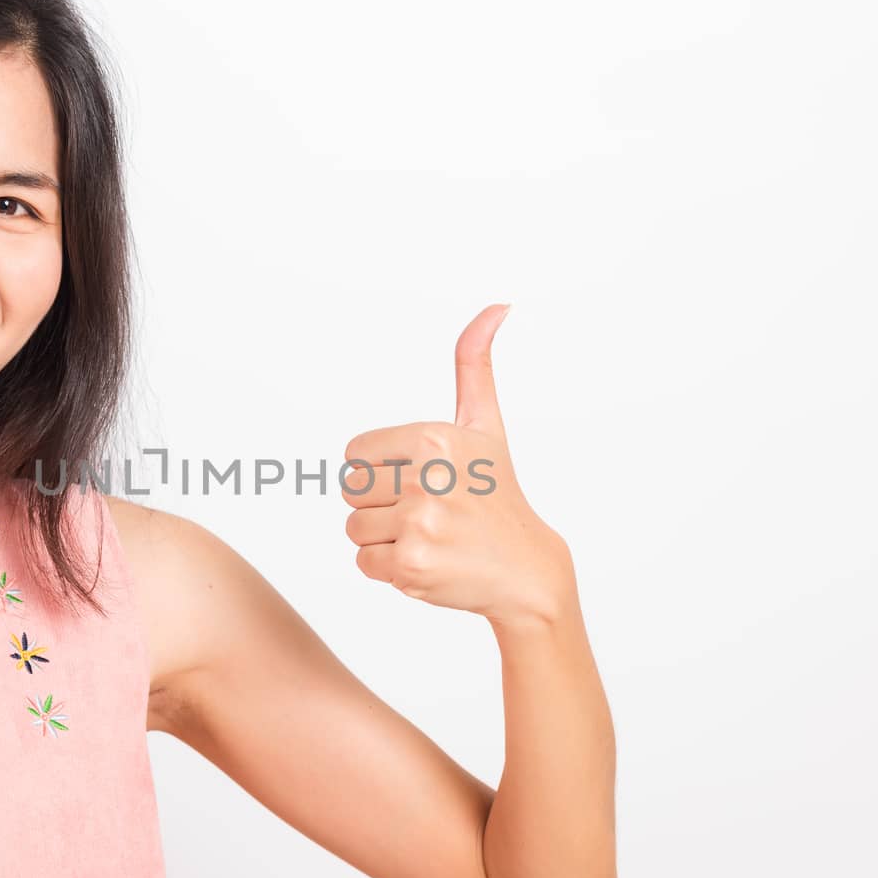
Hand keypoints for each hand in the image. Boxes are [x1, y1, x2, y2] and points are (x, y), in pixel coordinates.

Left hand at [341, 304, 573, 628]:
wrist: (527, 571)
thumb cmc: (499, 495)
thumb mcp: (486, 425)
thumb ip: (474, 364)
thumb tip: (498, 306)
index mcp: (434, 439)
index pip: (355, 453)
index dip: (381, 470)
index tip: (420, 480)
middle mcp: (426, 478)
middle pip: (350, 490)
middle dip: (380, 504)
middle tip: (427, 512)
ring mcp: (418, 524)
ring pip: (354, 528)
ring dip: (383, 538)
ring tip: (429, 537)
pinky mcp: (411, 566)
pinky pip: (364, 563)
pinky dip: (389, 570)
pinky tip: (428, 561)